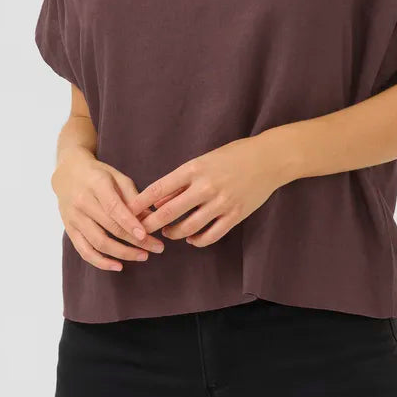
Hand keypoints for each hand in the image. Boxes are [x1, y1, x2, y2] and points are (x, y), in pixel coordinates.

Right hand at [52, 148, 164, 270]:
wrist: (68, 174)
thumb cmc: (98, 174)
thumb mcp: (118, 177)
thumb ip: (134, 197)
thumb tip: (152, 218)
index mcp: (97, 185)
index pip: (114, 208)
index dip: (130, 223)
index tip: (146, 235)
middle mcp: (83, 202)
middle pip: (110, 228)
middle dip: (135, 241)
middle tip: (156, 247)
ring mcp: (74, 218)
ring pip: (98, 243)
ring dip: (122, 253)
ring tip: (143, 256)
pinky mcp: (70, 230)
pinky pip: (84, 251)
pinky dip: (101, 262)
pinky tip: (118, 266)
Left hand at [124, 135, 286, 246]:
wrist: (269, 159)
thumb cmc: (233, 155)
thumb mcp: (203, 160)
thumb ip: (182, 180)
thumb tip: (159, 200)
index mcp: (194, 169)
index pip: (158, 188)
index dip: (140, 203)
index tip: (127, 211)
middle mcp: (205, 186)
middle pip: (168, 212)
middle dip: (150, 225)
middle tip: (139, 231)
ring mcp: (221, 203)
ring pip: (188, 228)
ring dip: (174, 234)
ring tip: (168, 233)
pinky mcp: (235, 215)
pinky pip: (210, 236)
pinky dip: (197, 240)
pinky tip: (192, 239)